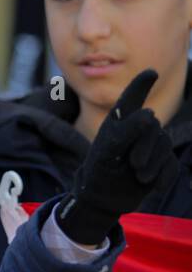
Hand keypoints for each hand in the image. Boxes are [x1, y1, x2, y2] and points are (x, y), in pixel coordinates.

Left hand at [58, 69, 178, 244]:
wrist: (103, 199)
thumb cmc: (99, 170)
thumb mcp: (107, 149)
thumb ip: (127, 129)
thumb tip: (150, 113)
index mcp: (120, 121)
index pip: (133, 98)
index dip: (142, 84)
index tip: (152, 72)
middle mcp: (138, 129)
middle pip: (153, 126)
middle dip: (146, 146)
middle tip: (134, 164)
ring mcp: (151, 146)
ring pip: (164, 145)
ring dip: (153, 164)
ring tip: (138, 176)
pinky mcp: (161, 163)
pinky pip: (172, 165)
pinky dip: (164, 176)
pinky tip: (156, 186)